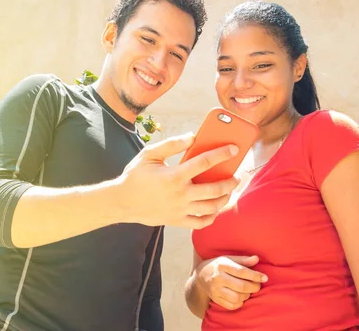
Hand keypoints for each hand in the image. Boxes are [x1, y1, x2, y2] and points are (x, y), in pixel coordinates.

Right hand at [117, 133, 239, 228]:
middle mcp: (180, 194)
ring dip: (225, 198)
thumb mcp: (149, 154)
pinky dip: (212, 216)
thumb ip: (171, 144)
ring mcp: (180, 210)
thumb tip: (192, 137)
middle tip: (236, 175)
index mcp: (174, 176)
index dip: (222, 154)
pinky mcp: (177, 221)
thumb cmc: (135, 176)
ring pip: (211, 207)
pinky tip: (215, 208)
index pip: (205, 162)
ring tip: (229, 190)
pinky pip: (201, 222)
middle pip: (214, 188)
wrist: (121, 202)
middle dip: (230, 181)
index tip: (234, 149)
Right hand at [196, 255, 267, 309]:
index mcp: (222, 265)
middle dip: (254, 287)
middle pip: (241, 286)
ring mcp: (215, 290)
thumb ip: (243, 260)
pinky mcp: (215, 299)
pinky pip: (232, 305)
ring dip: (247, 295)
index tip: (265, 278)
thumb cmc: (218, 265)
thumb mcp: (228, 259)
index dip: (255, 276)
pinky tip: (240, 297)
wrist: (200, 276)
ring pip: (237, 297)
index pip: (242, 271)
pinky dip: (240, 302)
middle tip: (258, 286)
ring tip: (247, 291)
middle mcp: (218, 278)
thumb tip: (257, 259)